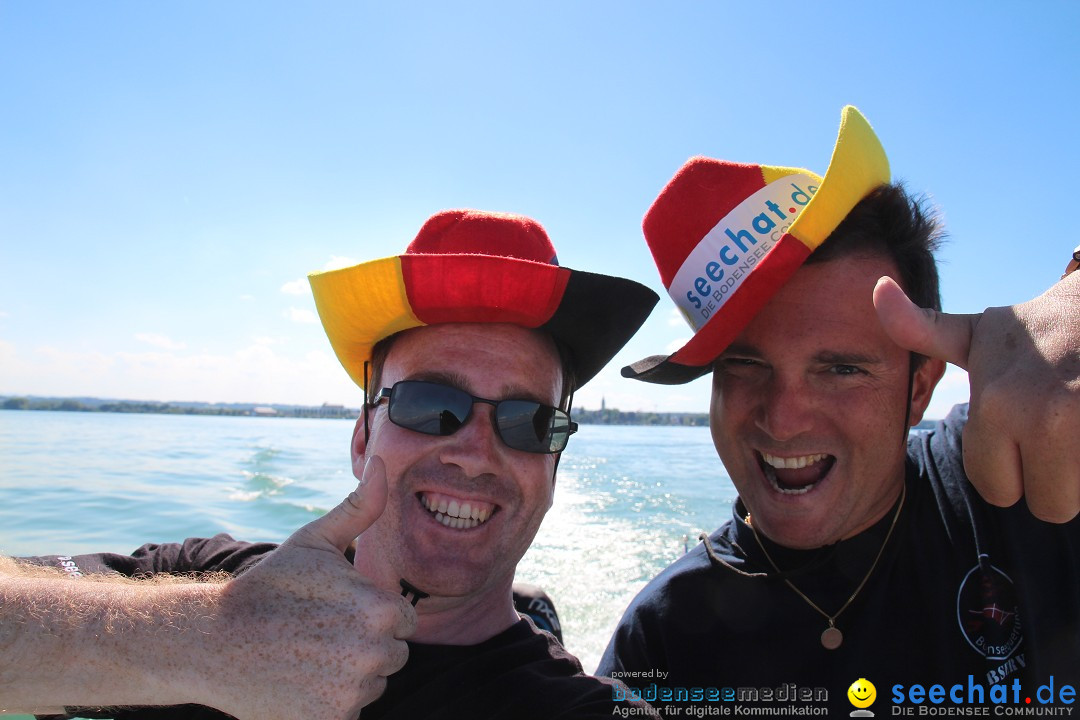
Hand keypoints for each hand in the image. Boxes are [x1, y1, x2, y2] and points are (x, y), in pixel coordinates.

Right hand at [197, 456, 416, 719]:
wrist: (211, 641)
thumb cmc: (270, 586)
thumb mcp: (315, 541)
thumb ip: (360, 507)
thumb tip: (382, 463)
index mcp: (382, 611)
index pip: (405, 621)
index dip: (373, 614)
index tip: (336, 610)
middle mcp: (375, 655)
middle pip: (392, 655)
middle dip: (363, 645)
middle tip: (317, 633)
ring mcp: (352, 694)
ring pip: (371, 684)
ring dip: (347, 675)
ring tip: (304, 655)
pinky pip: (348, 711)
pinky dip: (328, 703)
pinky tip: (297, 682)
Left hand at [874, 273, 1079, 521]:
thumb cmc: (1039, 329)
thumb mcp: (977, 332)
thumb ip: (922, 330)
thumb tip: (878, 289)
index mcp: (996, 405)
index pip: (996, 491)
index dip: (1010, 472)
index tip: (1021, 436)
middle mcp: (1043, 418)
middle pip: (1045, 506)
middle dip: (1051, 481)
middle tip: (1057, 436)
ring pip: (1077, 501)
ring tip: (1075, 431)